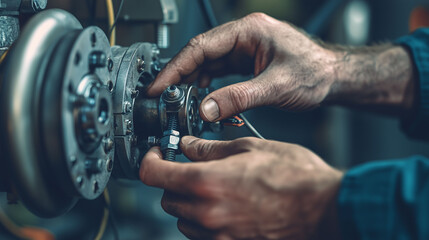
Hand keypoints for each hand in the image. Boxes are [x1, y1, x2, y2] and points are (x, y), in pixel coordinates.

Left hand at [140, 136, 342, 239]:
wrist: (326, 209)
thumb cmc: (295, 177)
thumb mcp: (251, 148)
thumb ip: (212, 149)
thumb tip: (189, 146)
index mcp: (207, 182)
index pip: (154, 174)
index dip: (150, 160)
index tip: (156, 154)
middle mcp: (207, 213)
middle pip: (167, 198)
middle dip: (174, 180)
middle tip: (192, 168)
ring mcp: (218, 235)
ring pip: (183, 219)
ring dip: (190, 202)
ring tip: (215, 188)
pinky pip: (202, 235)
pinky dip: (205, 220)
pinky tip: (226, 206)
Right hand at [147, 13, 337, 120]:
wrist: (334, 78)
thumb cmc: (315, 73)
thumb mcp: (275, 86)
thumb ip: (238, 98)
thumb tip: (206, 108)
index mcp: (248, 31)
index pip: (200, 47)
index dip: (175, 67)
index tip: (159, 86)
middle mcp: (242, 37)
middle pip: (199, 54)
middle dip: (179, 77)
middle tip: (164, 99)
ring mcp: (243, 49)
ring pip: (207, 64)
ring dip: (191, 83)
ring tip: (179, 102)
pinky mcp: (246, 62)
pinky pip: (218, 72)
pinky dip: (206, 86)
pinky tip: (201, 99)